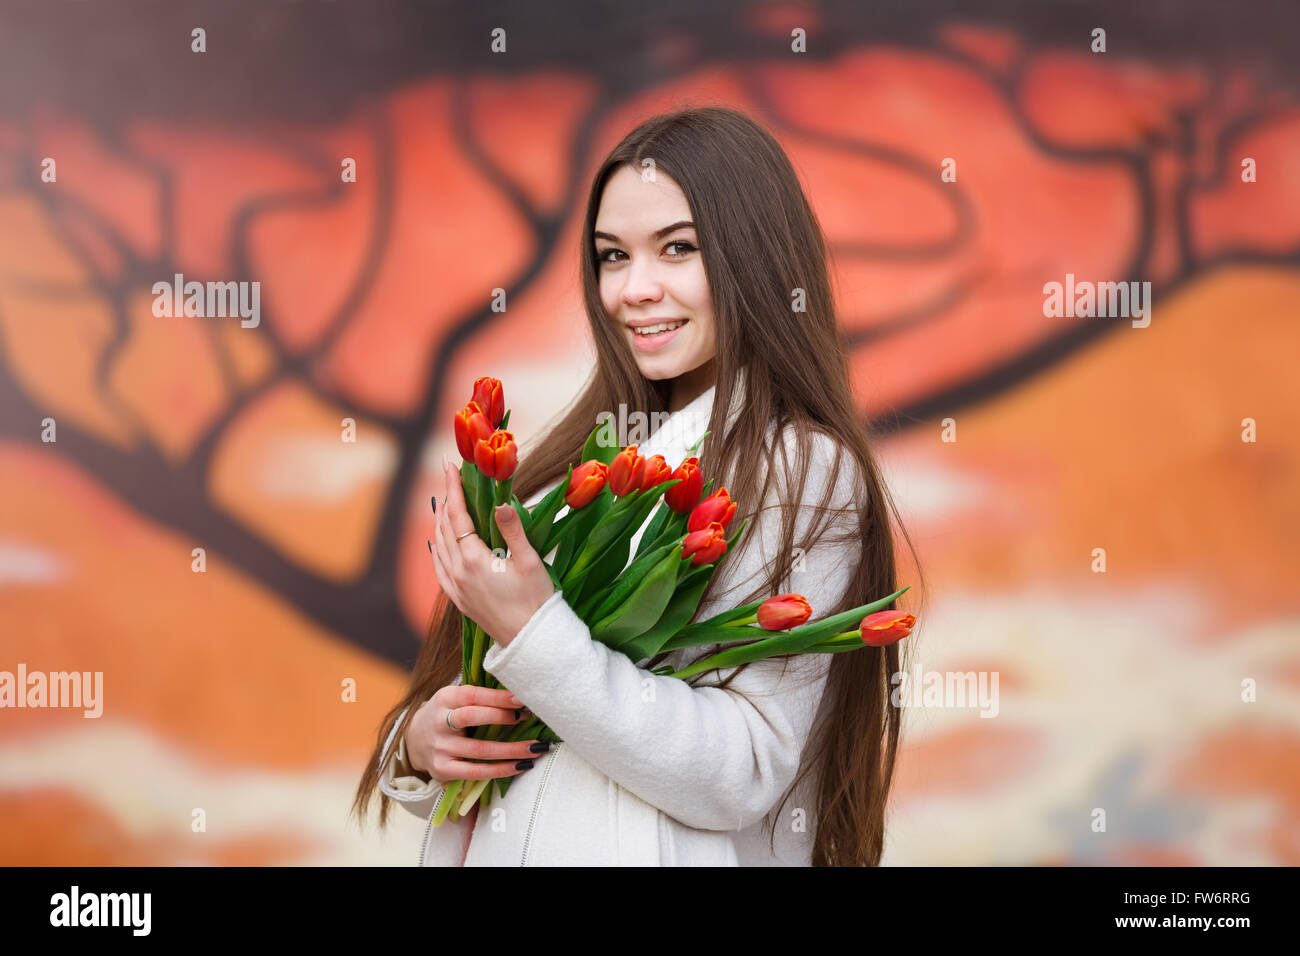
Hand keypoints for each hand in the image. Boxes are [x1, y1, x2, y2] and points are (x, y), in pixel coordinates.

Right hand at [405, 685, 545, 782]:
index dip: (498, 697)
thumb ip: (481, 698)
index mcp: (445, 698)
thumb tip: (520, 699)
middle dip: (502, 717)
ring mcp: (440, 747)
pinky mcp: (442, 769)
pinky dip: (501, 770)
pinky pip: (476, 772)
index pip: (472, 695)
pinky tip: (520, 766)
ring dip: (511, 750)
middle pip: (471, 717)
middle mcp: (439, 722)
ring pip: (479, 749)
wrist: (414, 740)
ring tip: (535, 748)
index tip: (521, 699)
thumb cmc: (447, 714)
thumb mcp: (456, 699)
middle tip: (528, 718)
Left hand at [432, 454, 556, 647]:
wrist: (532, 642)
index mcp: (474, 560)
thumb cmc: (537, 601)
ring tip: (444, 504)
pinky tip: (438, 545)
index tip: (450, 466)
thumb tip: (501, 503)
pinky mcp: (459, 600)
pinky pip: (439, 569)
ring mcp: (456, 588)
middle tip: (449, 479)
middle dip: (446, 501)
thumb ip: (513, 530)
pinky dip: (436, 550)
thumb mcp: (530, 562)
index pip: (457, 516)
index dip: (453, 488)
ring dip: (439, 524)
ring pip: (438, 548)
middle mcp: (459, 573)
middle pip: (444, 529)